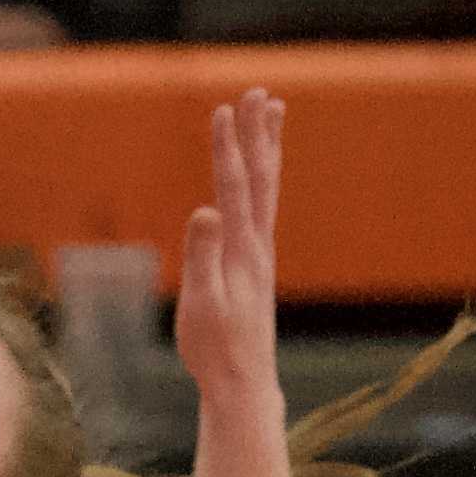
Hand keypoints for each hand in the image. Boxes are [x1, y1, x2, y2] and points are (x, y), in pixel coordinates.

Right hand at [175, 89, 284, 396]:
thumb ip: (204, 256)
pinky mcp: (256, 265)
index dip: (227, 148)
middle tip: (258, 93)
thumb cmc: (215, 348)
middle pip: (260, 178)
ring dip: (267, 149)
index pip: (234, 187)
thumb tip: (207, 210)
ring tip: (272, 114)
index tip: (223, 109)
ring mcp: (260, 254)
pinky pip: (262, 208)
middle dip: (257, 134)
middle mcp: (258, 245)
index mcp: (242, 250)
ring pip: (266, 189)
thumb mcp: (202, 304)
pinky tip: (259, 176)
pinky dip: (262, 180)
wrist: (243, 383)